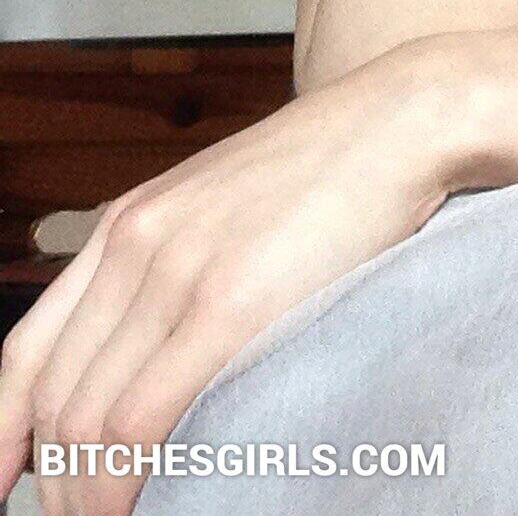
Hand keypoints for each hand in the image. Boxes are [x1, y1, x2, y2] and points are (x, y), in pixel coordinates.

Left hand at [0, 39, 467, 515]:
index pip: (27, 354)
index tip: (9, 485)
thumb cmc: (330, 166)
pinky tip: (149, 502)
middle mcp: (136, 244)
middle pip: (53, 400)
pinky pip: (142, 420)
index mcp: (129, 222)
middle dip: (58, 483)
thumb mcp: (224, 200)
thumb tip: (149, 352)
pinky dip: (128, 480)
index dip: (4, 436)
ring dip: (91, 496)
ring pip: (87, 422)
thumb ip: (175, 260)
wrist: (398, 120)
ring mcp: (178, 272)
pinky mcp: (229, 302)